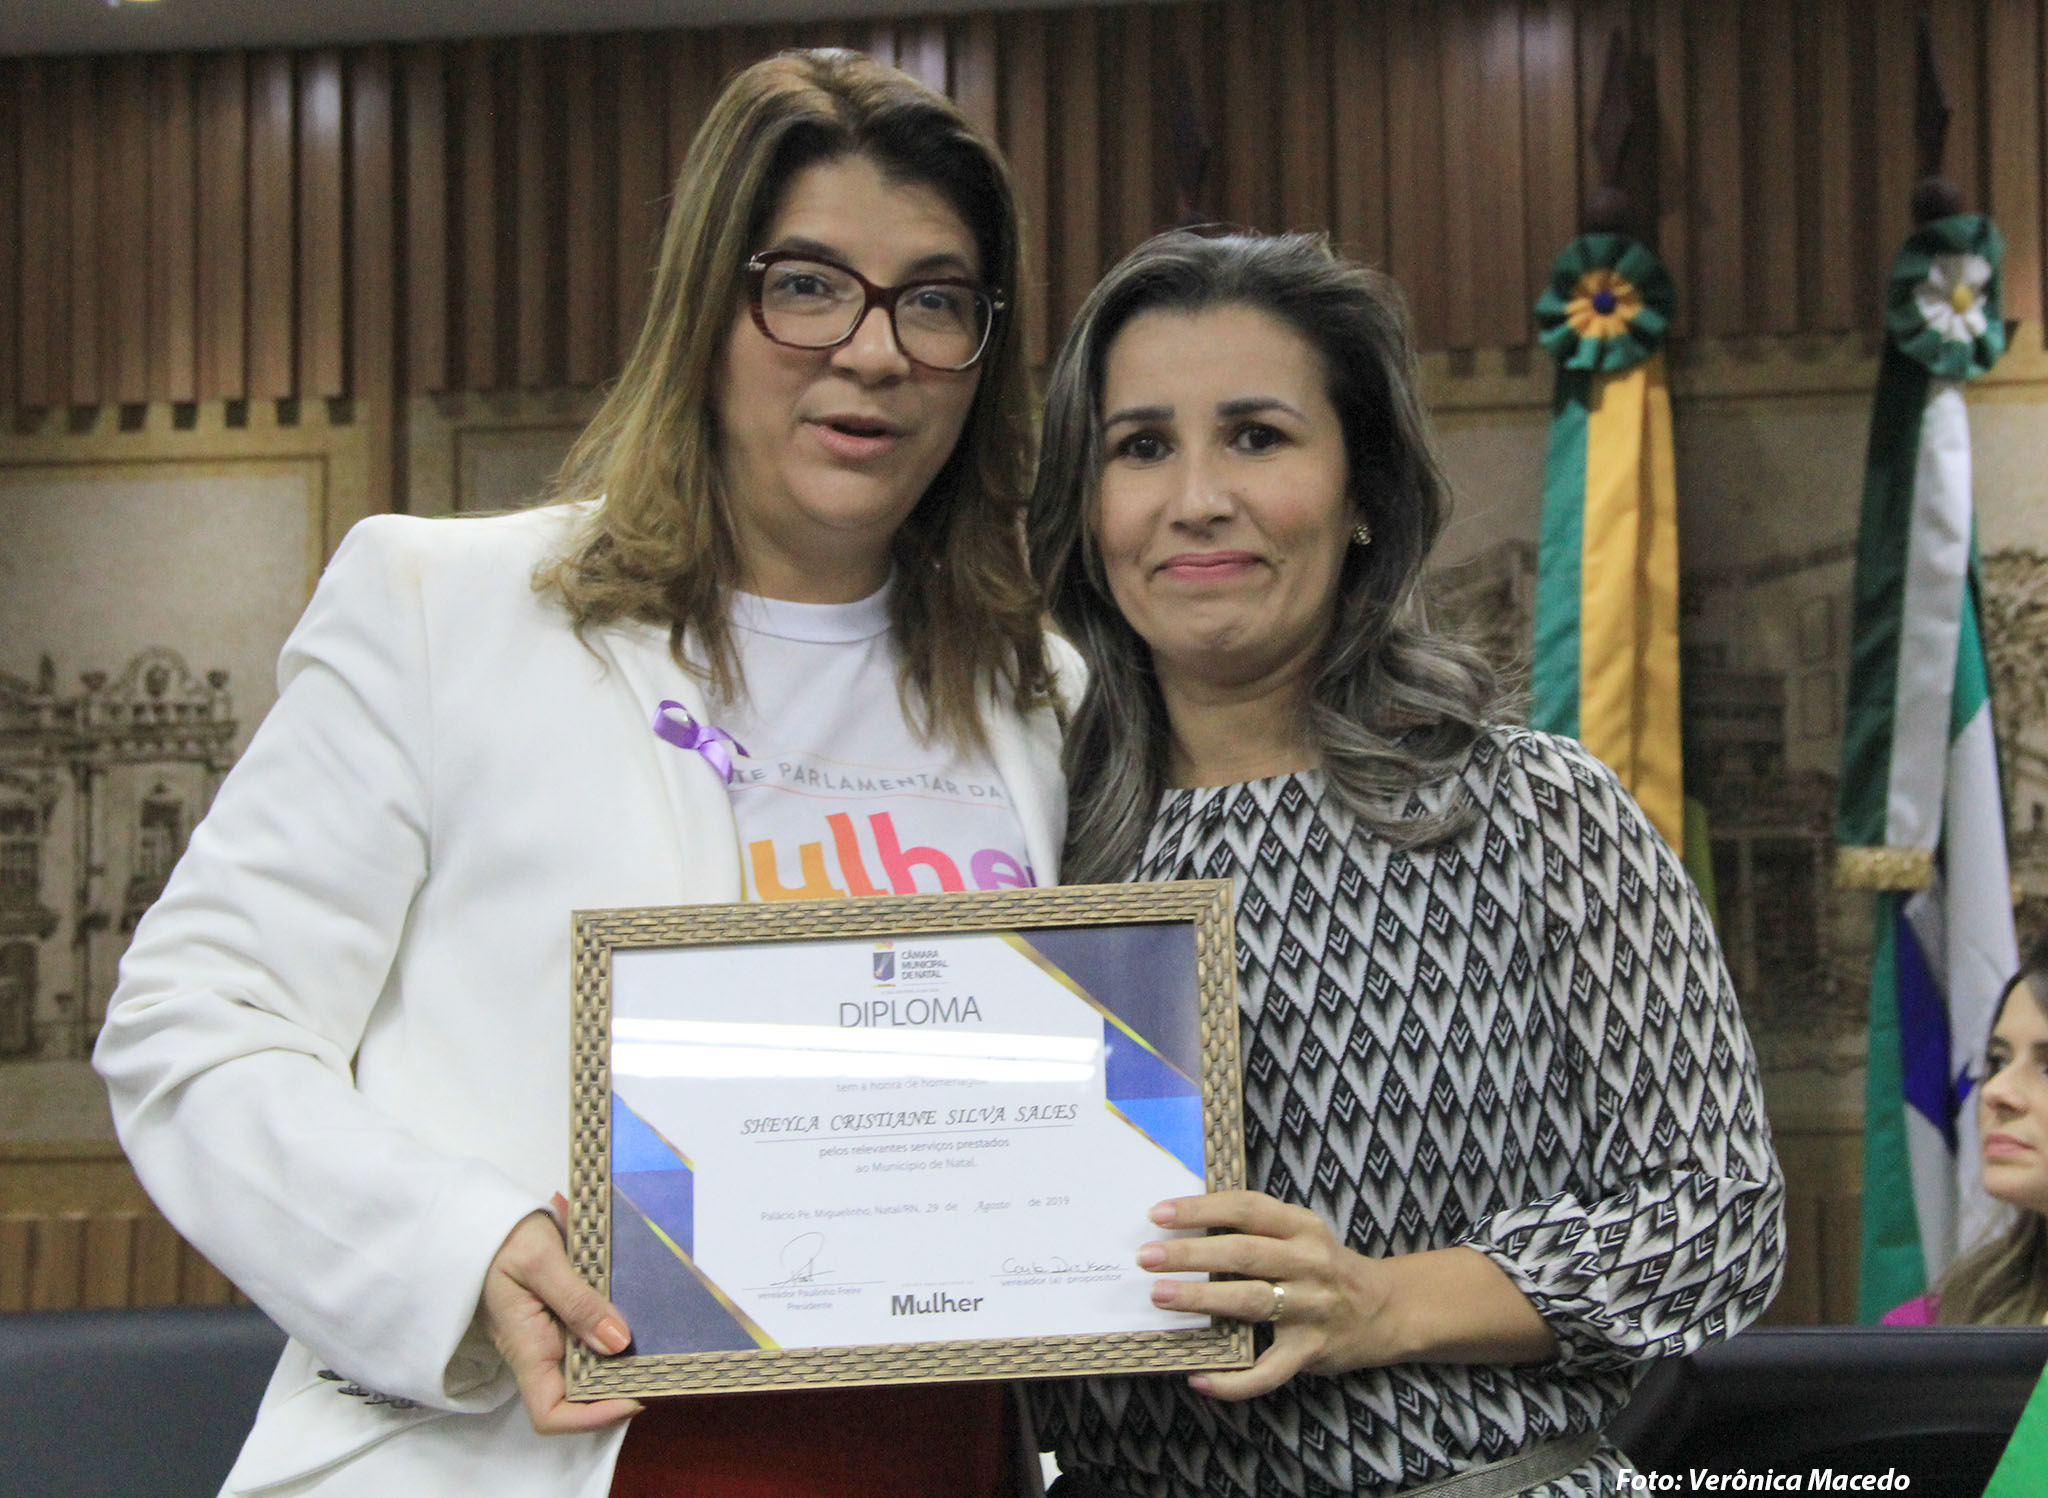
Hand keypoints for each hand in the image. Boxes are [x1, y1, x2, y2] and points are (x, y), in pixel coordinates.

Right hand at [479, 1208, 643, 1433]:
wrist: (483, 1215)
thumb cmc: (504, 1236)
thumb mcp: (543, 1260)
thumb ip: (578, 1302)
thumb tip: (617, 1343)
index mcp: (526, 1346)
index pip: (550, 1413)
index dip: (591, 1417)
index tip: (633, 1396)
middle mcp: (536, 1351)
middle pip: (576, 1395)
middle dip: (617, 1387)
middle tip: (658, 1364)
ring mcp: (544, 1336)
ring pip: (586, 1366)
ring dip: (618, 1359)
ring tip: (655, 1339)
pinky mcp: (554, 1318)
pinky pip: (584, 1338)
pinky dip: (609, 1331)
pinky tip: (633, 1313)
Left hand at [1138, 1189, 1390, 1400]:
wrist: (1387, 1309)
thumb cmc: (1325, 1266)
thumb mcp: (1302, 1234)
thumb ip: (1256, 1227)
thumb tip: (1183, 1225)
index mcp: (1303, 1227)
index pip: (1247, 1209)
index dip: (1202, 1210)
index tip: (1158, 1214)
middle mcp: (1310, 1264)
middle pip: (1244, 1254)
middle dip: (1191, 1255)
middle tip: (1147, 1256)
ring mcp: (1313, 1309)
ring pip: (1251, 1303)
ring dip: (1202, 1301)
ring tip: (1161, 1296)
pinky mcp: (1312, 1351)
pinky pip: (1269, 1371)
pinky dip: (1233, 1380)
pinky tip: (1199, 1378)